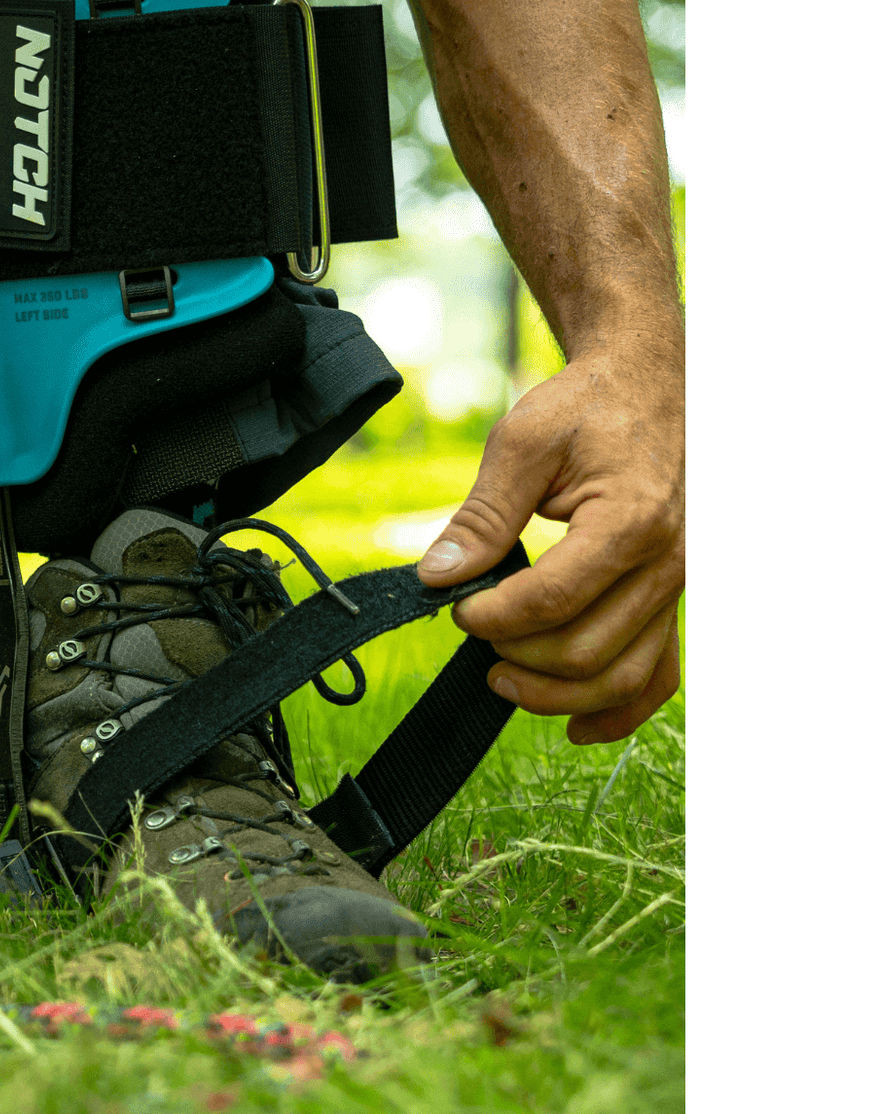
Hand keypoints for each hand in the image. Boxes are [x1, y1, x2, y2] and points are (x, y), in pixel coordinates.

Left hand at [415, 341, 683, 744]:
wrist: (649, 387)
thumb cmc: (586, 408)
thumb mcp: (523, 443)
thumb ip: (481, 515)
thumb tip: (436, 576)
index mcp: (631, 520)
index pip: (552, 601)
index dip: (491, 616)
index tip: (455, 604)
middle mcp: (667, 563)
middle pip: (584, 651)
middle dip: (515, 654)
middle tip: (472, 625)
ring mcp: (676, 588)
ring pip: (621, 678)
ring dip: (553, 694)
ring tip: (500, 677)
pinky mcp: (672, 600)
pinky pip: (658, 675)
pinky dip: (617, 711)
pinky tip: (572, 727)